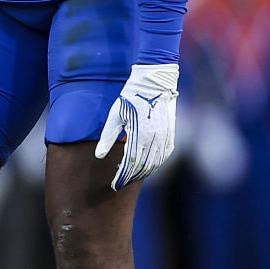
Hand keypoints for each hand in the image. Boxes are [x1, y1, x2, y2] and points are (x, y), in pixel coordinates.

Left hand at [95, 63, 179, 189]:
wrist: (155, 83)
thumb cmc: (131, 97)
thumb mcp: (115, 115)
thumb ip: (108, 136)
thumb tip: (99, 155)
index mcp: (139, 134)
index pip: (129, 162)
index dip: (121, 176)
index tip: (114, 185)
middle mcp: (154, 138)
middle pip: (142, 166)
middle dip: (130, 177)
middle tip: (120, 184)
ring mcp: (164, 137)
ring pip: (154, 163)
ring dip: (143, 172)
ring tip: (131, 178)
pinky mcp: (170, 134)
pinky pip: (163, 155)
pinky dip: (155, 164)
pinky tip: (147, 167)